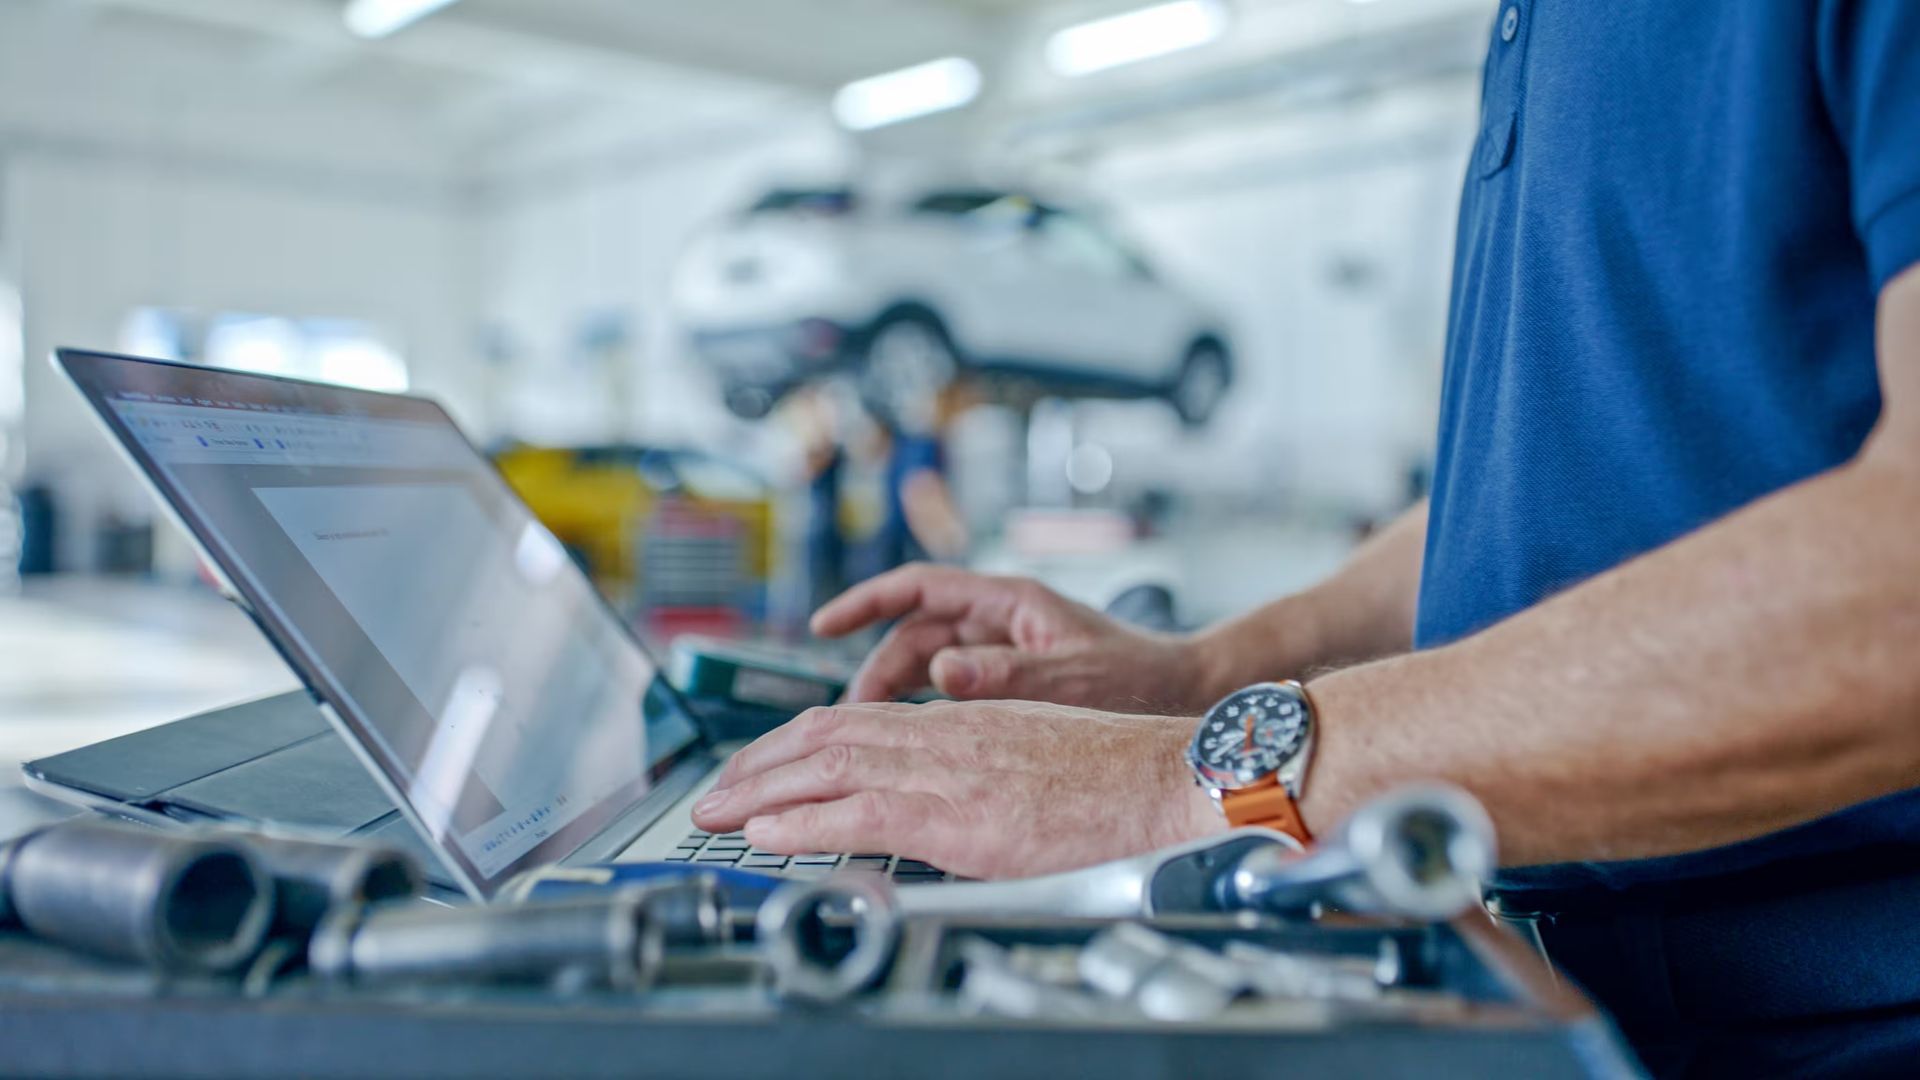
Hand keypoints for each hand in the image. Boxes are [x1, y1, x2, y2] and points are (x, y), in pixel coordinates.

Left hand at [689, 701, 1224, 878]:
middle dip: (756, 765)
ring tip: (714, 814)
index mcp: (957, 719)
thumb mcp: (1027, 755)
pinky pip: (858, 812)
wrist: (1162, 778)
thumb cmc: (1112, 775)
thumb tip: (938, 802)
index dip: (791, 743)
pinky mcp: (956, 817)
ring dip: (758, 792)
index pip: (852, 720)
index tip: (757, 767)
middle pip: (823, 735)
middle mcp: (941, 735)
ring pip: (825, 767)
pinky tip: (767, 834)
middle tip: (712, 792)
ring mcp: (946, 773)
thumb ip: (974, 769)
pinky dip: (802, 822)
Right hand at [813, 564, 1213, 711]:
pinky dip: (927, 713)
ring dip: (897, 696)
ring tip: (870, 737)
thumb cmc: (1141, 678)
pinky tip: (913, 746)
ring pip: (929, 665)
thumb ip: (1006, 675)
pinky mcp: (1013, 682)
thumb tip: (942, 672)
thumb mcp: (1070, 676)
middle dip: (875, 670)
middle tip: (847, 716)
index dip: (866, 601)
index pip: (919, 587)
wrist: (1187, 695)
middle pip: (914, 634)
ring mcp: (1005, 650)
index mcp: (1010, 601)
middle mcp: (1001, 620)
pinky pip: (953, 691)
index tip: (825, 624)